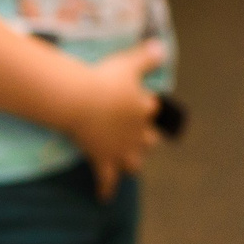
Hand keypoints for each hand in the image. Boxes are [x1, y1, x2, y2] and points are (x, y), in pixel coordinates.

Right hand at [62, 40, 164, 199]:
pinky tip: (104, 197)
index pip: (151, 108)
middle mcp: (136, 132)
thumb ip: (146, 56)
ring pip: (133, 162)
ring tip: (129, 165)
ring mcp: (120, 148)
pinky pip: (107, 180)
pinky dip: (106, 189)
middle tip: (138, 138)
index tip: (140, 104)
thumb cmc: (103, 79)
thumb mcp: (127, 63)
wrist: (80, 100)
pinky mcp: (104, 160)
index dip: (145, 107)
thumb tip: (162, 46)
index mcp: (143, 107)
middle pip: (149, 140)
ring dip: (132, 162)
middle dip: (146, 140)